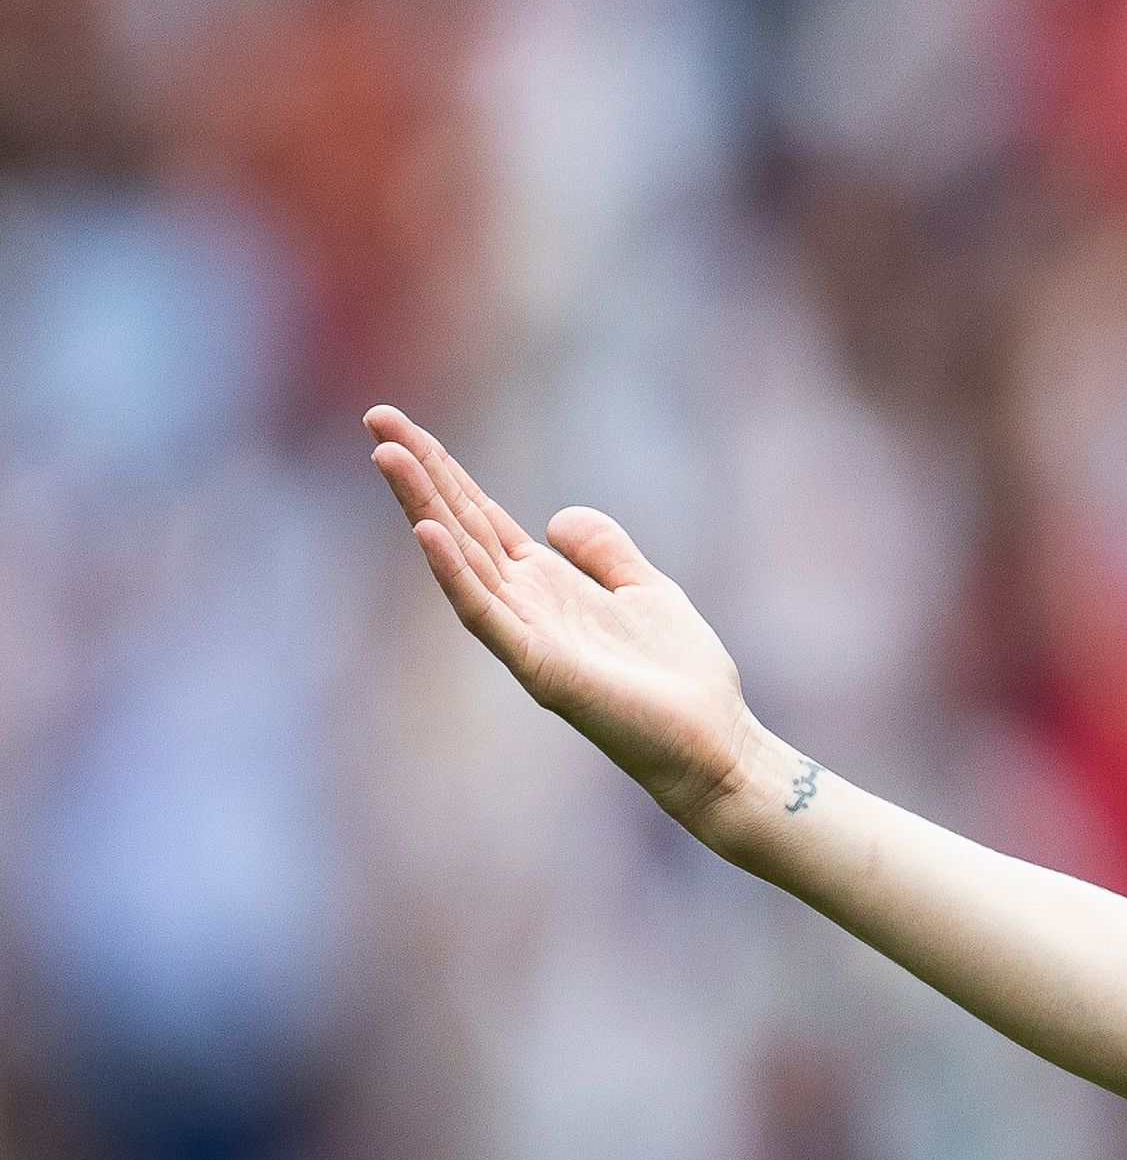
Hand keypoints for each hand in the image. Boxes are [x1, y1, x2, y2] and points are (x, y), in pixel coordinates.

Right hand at [365, 405, 769, 830]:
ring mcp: (526, 638)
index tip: (401, 423)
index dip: (446, 470)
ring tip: (388, 455)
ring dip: (424, 508)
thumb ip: (603, 551)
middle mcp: (525, 607)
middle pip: (459, 527)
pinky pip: (487, 617)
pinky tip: (429, 535)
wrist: (716, 744)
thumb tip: (558, 515)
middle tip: (376, 415)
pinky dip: (456, 576)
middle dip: (420, 473)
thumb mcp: (645, 590)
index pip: (481, 517)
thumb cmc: (681, 678)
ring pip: (462, 562)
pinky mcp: (540, 670)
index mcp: (546, 586)